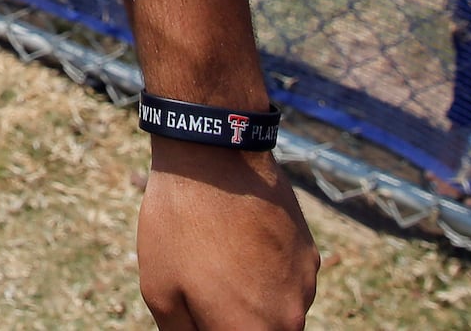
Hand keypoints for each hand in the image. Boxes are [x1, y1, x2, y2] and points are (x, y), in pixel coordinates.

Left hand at [138, 139, 318, 327]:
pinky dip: (264, 272)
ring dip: (251, 299)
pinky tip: (237, 240)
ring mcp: (304, 287)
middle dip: (231, 319)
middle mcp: (289, 320)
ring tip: (217, 257)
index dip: (211, 326)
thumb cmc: (180, 225)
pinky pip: (285, 281)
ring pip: (275, 311)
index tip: (200, 306)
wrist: (214, 157)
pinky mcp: (309, 256)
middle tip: (204, 285)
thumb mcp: (160, 290)